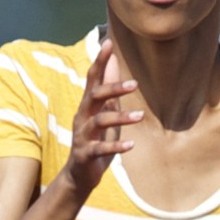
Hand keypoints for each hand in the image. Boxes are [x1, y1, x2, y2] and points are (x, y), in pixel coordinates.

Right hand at [66, 39, 141, 199]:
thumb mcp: (104, 112)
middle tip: (135, 84)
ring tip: (140, 116)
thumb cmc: (94, 140)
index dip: (99, 61)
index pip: (92, 79)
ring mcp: (82, 136)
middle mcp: (82, 117)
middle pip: (94, 96)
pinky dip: (116, 147)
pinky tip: (131, 145)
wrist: (79, 176)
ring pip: (99, 122)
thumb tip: (114, 61)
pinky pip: (100, 149)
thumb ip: (109, 89)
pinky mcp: (85, 155)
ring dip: (120, 118)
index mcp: (88, 106)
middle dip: (112, 88)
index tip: (108, 43)